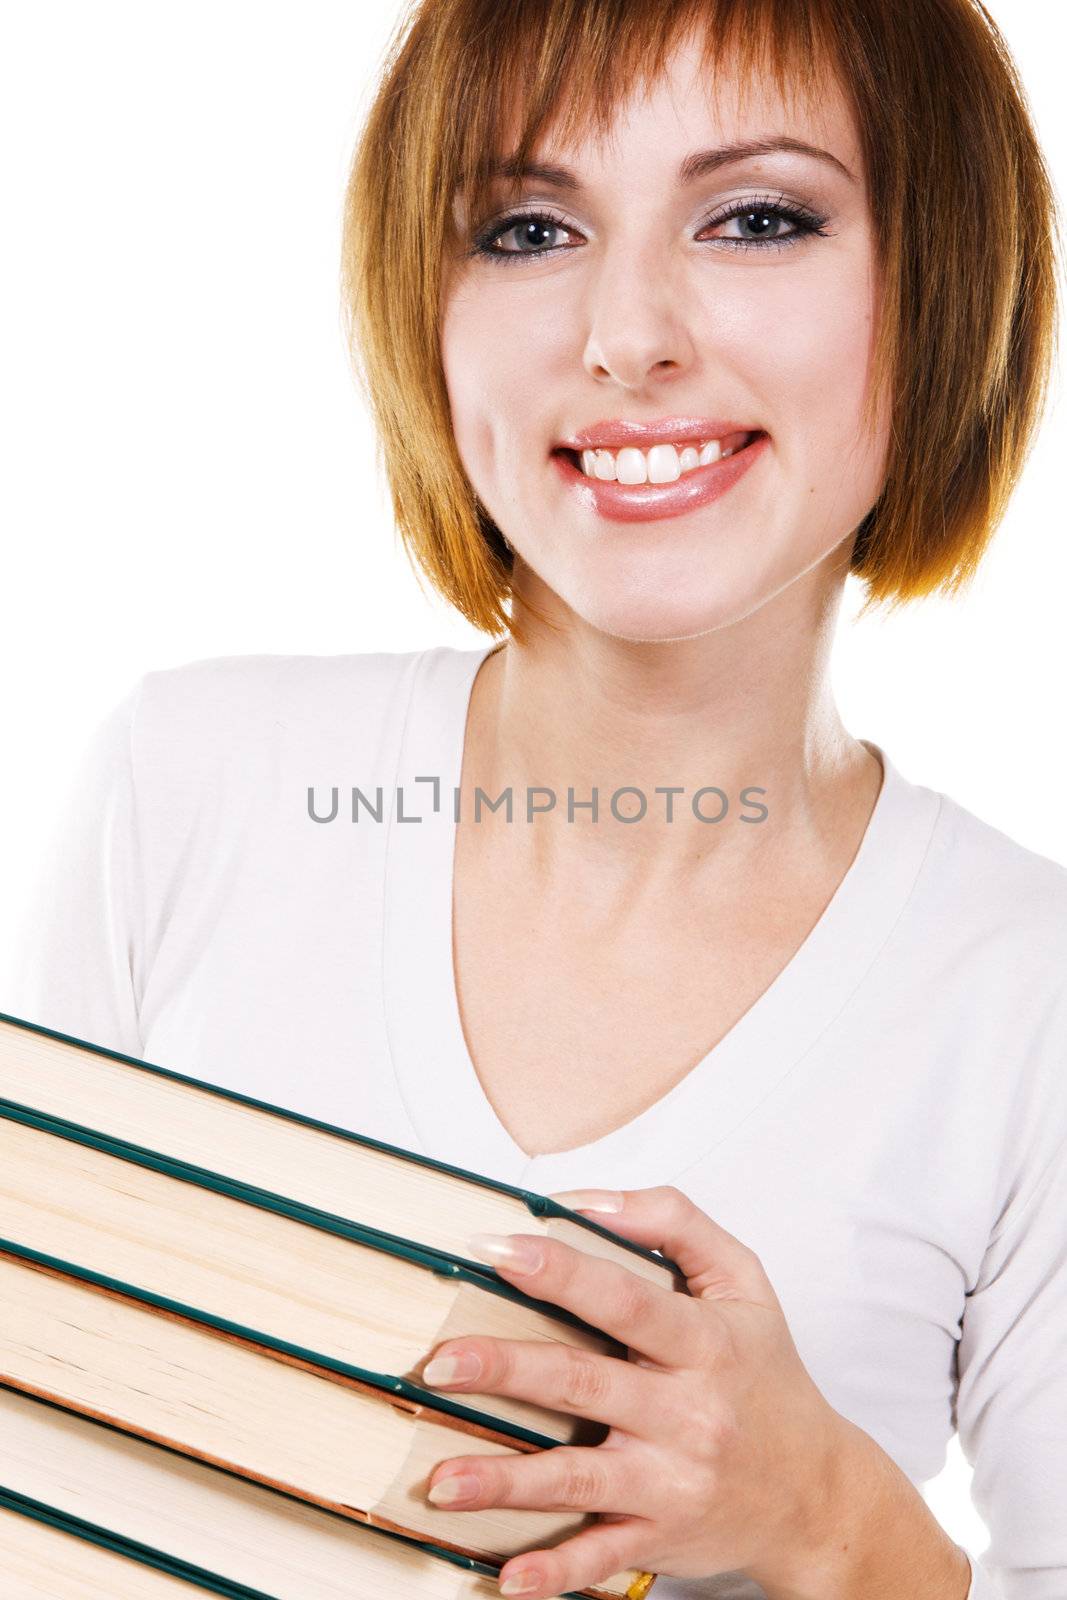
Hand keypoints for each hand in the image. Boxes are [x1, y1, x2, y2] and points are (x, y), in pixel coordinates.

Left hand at [420, 1184, 849, 1598]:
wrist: (820, 1492)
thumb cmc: (766, 1373)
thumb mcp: (742, 1282)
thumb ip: (673, 1221)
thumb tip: (586, 1199)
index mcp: (704, 1343)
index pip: (624, 1299)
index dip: (561, 1271)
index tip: (499, 1249)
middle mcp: (686, 1412)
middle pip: (583, 1383)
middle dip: (505, 1370)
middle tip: (439, 1362)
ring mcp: (670, 1481)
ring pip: (578, 1478)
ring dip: (505, 1481)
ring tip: (440, 1480)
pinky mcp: (659, 1536)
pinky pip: (601, 1557)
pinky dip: (556, 1573)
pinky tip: (508, 1577)